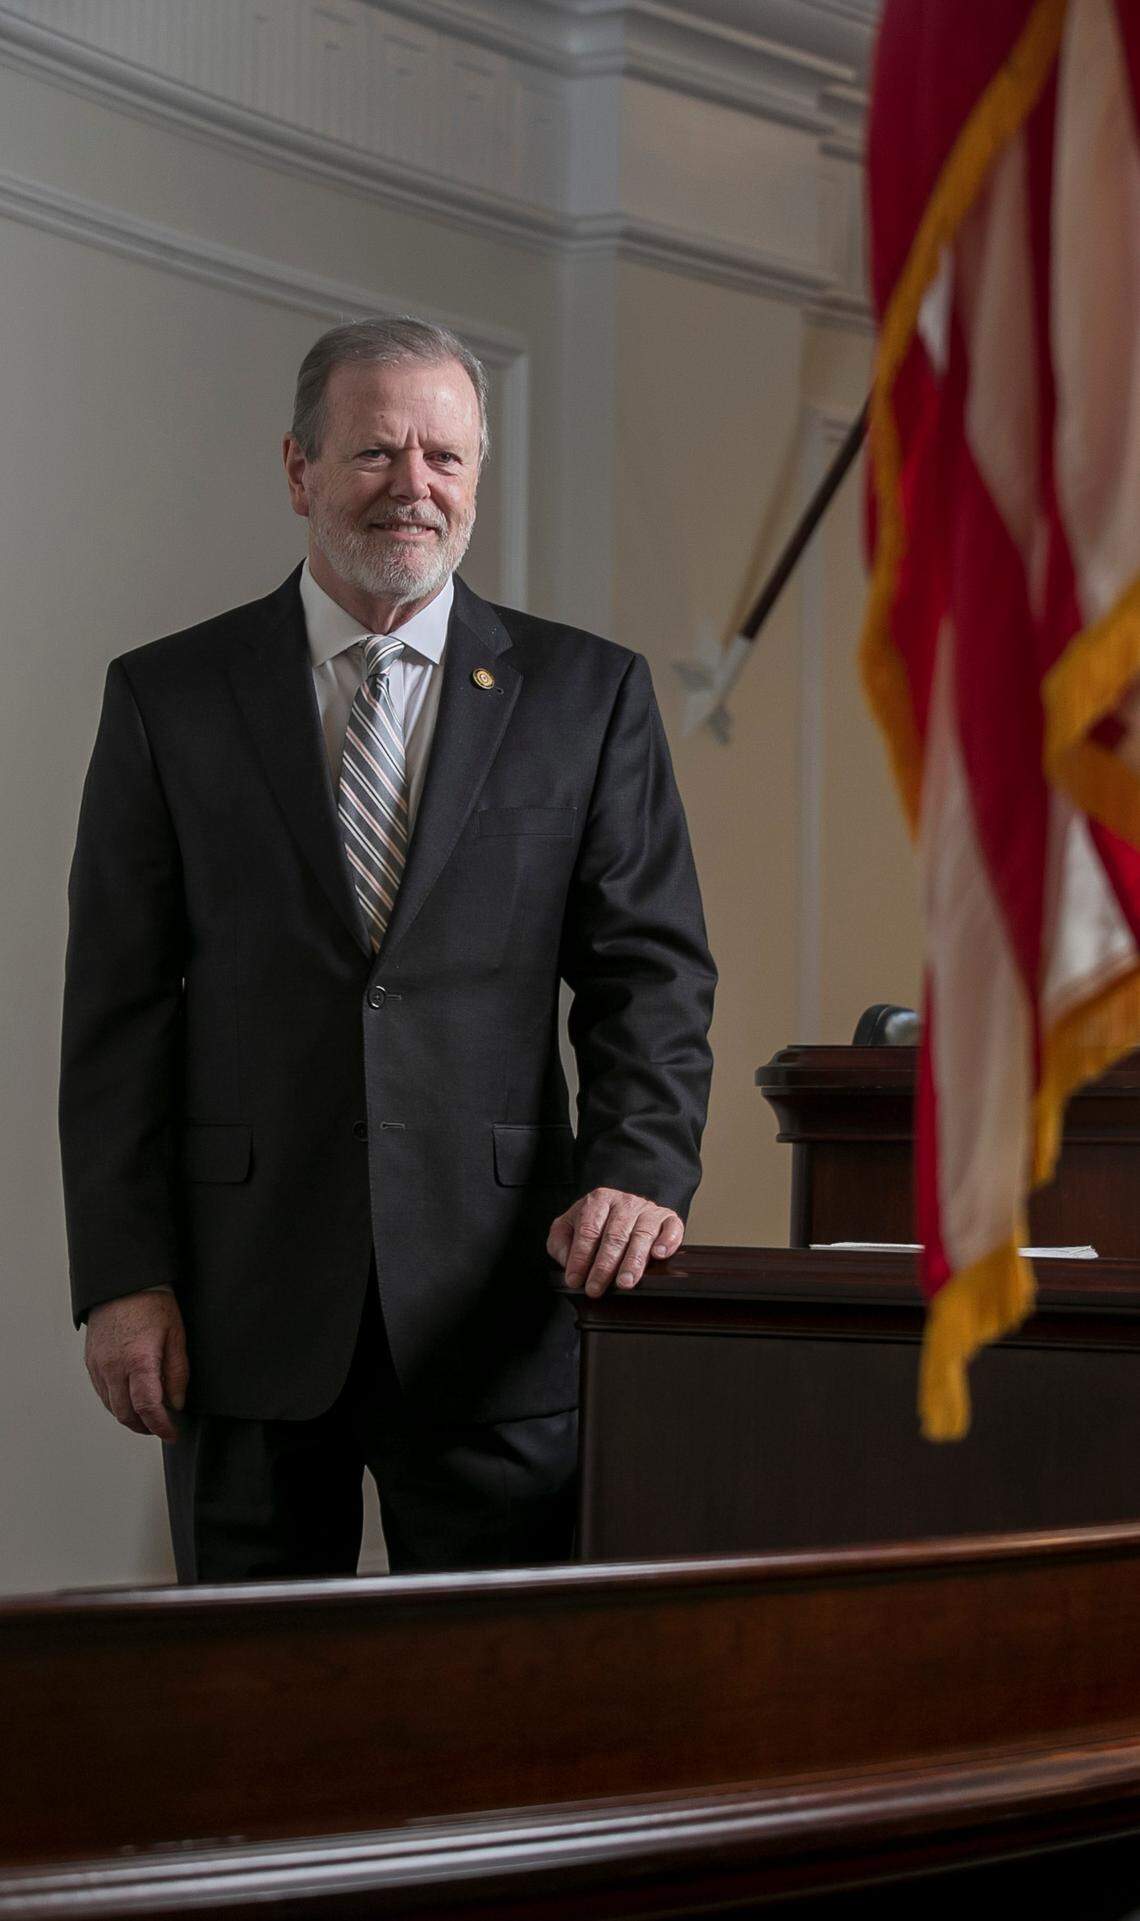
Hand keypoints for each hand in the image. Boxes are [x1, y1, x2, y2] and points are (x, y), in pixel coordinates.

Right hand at [84, 1291, 188, 1441]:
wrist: (123, 1283)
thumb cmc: (153, 1305)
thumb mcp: (176, 1335)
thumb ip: (177, 1373)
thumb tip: (176, 1404)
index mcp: (139, 1361)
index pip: (148, 1408)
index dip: (161, 1427)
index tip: (172, 1434)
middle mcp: (114, 1367)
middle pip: (126, 1414)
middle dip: (145, 1427)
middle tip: (162, 1428)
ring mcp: (99, 1366)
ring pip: (111, 1407)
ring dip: (130, 1418)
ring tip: (148, 1416)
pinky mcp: (91, 1361)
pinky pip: (102, 1393)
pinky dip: (116, 1403)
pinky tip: (130, 1399)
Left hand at [547, 1188, 683, 1297]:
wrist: (626, 1209)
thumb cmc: (596, 1223)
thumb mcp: (569, 1227)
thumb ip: (560, 1242)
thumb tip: (567, 1261)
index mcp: (598, 1200)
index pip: (588, 1230)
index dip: (580, 1257)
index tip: (575, 1280)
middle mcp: (625, 1202)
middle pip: (614, 1235)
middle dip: (604, 1265)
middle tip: (596, 1288)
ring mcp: (648, 1210)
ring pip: (642, 1235)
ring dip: (633, 1261)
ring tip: (625, 1283)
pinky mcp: (668, 1218)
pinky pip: (672, 1228)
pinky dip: (667, 1241)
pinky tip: (659, 1255)